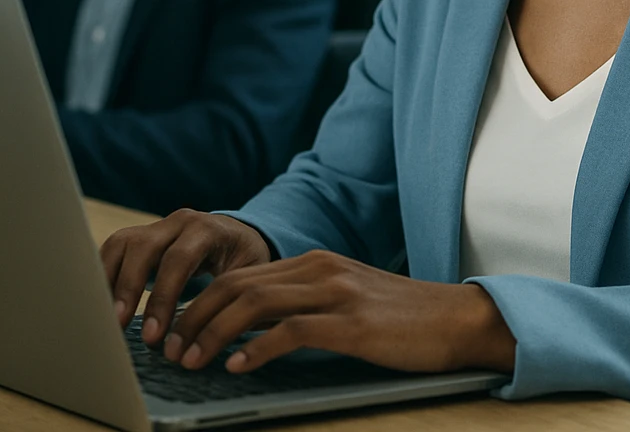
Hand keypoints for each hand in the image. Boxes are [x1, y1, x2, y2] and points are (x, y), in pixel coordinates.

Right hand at [101, 209, 271, 345]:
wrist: (238, 234)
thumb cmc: (245, 260)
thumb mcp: (248, 275)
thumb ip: (226, 299)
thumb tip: (202, 340)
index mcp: (207, 229)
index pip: (178, 259)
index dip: (162, 297)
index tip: (152, 335)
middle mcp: (178, 221)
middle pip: (142, 248)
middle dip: (128, 289)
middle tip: (119, 327)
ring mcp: (156, 225)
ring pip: (121, 244)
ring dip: (107, 281)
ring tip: (103, 317)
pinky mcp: (139, 235)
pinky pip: (113, 250)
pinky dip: (102, 275)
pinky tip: (100, 303)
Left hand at [161, 249, 515, 375]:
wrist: (458, 319)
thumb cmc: (402, 319)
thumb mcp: (346, 301)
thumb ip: (303, 306)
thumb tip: (250, 333)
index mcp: (314, 263)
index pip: (240, 276)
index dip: (201, 303)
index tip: (178, 332)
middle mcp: (319, 269)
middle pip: (237, 285)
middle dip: (195, 318)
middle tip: (171, 351)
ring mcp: (335, 292)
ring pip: (254, 303)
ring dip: (214, 334)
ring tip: (193, 361)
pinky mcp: (351, 322)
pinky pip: (290, 331)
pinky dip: (256, 348)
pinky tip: (238, 367)